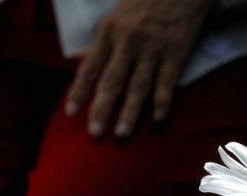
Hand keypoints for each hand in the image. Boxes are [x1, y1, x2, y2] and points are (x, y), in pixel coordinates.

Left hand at [65, 0, 213, 137]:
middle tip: (96, 133)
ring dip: (130, 112)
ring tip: (122, 133)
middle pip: (112, 81)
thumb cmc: (144, 4)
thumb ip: (99, 43)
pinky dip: (163, 100)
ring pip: (138, 86)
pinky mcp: (175, 53)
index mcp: (109, 33)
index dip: (79, 91)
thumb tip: (78, 59)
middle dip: (102, 108)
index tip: (71, 113)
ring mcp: (152, 50)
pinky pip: (167, 81)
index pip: (90, 67)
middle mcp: (128, 43)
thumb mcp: (115, 18)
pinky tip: (158, 118)